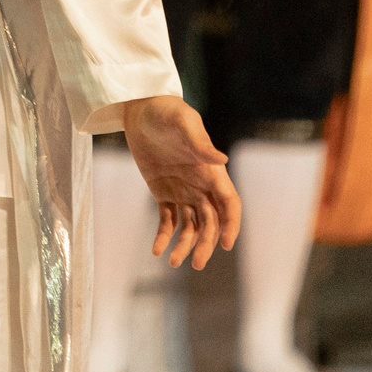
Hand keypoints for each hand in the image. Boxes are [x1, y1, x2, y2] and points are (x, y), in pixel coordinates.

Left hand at [123, 94, 238, 269]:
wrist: (140, 108)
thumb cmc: (166, 112)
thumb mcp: (183, 123)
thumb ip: (199, 143)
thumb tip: (221, 160)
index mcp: (211, 172)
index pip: (229, 204)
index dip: (231, 225)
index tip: (227, 245)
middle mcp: (201, 185)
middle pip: (211, 222)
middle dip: (206, 244)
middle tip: (194, 263)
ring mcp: (182, 190)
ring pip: (190, 226)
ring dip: (185, 245)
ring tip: (172, 262)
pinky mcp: (162, 191)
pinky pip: (167, 219)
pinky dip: (164, 236)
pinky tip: (156, 250)